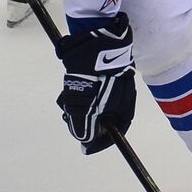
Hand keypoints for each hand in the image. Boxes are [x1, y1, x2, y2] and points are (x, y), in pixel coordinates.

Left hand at [55, 13, 135, 154]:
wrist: (96, 44)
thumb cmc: (97, 80)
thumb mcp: (90, 110)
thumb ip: (87, 129)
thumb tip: (85, 140)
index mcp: (125, 108)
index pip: (116, 132)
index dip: (101, 142)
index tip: (86, 147)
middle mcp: (120, 96)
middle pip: (102, 118)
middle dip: (84, 120)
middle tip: (69, 118)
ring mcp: (110, 83)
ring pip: (92, 103)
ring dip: (77, 105)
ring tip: (66, 99)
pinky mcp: (99, 72)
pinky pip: (88, 89)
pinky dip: (77, 92)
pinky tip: (67, 88)